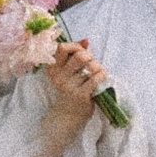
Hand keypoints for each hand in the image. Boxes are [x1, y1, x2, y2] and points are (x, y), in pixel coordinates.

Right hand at [34, 35, 109, 156]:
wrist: (67, 115)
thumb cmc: (70, 89)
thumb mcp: (67, 72)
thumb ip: (75, 55)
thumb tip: (86, 41)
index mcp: (53, 69)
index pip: (62, 48)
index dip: (75, 46)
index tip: (81, 50)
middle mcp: (59, 77)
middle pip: (80, 56)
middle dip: (90, 56)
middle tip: (91, 64)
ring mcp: (70, 87)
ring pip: (90, 66)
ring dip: (98, 66)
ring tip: (97, 72)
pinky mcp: (81, 95)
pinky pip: (96, 78)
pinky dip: (102, 75)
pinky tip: (101, 78)